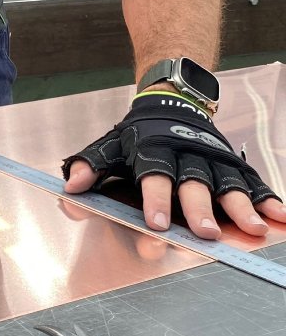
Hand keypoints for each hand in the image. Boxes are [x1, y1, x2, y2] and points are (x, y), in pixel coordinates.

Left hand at [62, 92, 284, 239]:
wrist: (172, 101)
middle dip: (200, 209)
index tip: (157, 223)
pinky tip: (281, 216)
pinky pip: (252, 181)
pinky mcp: (232, 163)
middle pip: (195, 184)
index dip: (156, 200)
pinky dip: (268, 198)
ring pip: (229, 184)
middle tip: (205, 234)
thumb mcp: (110, 144)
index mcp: (155, 151)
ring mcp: (213, 159)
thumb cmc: (137, 134)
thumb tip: (72, 185)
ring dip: (243, 207)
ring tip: (256, 229)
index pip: (154, 177)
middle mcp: (187, 156)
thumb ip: (91, 165)